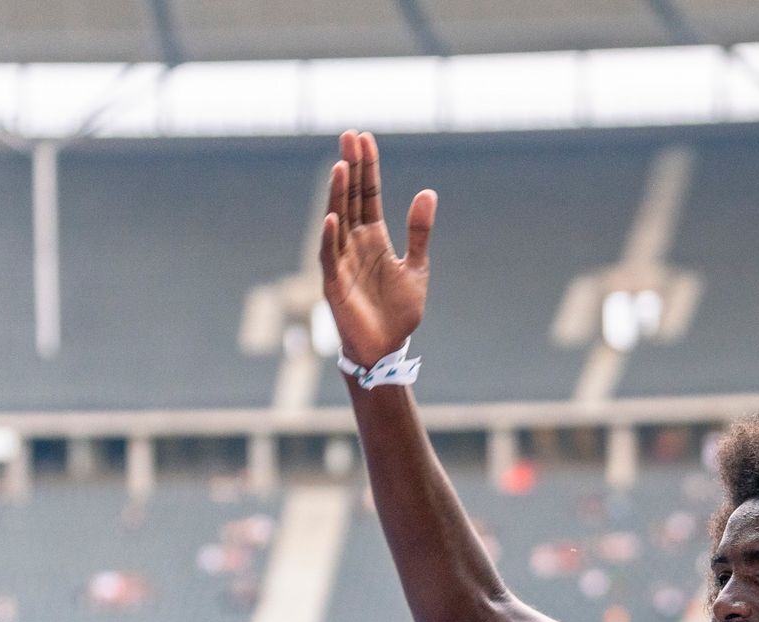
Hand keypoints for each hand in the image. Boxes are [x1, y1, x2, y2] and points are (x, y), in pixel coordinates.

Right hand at [320, 130, 437, 368]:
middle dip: (350, 168)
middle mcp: (355, 244)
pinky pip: (330, 257)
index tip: (364, 139)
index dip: (367, 168)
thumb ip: (420, 232)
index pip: (368, 194)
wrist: (386, 348)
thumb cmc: (398, 310)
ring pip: (338, 221)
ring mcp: (343, 261)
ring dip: (338, 195)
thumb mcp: (417, 267)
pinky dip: (330, 238)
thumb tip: (428, 192)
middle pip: (351, 198)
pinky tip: (333, 217)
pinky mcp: (335, 284)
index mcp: (374, 238)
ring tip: (340, 166)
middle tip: (349, 136)